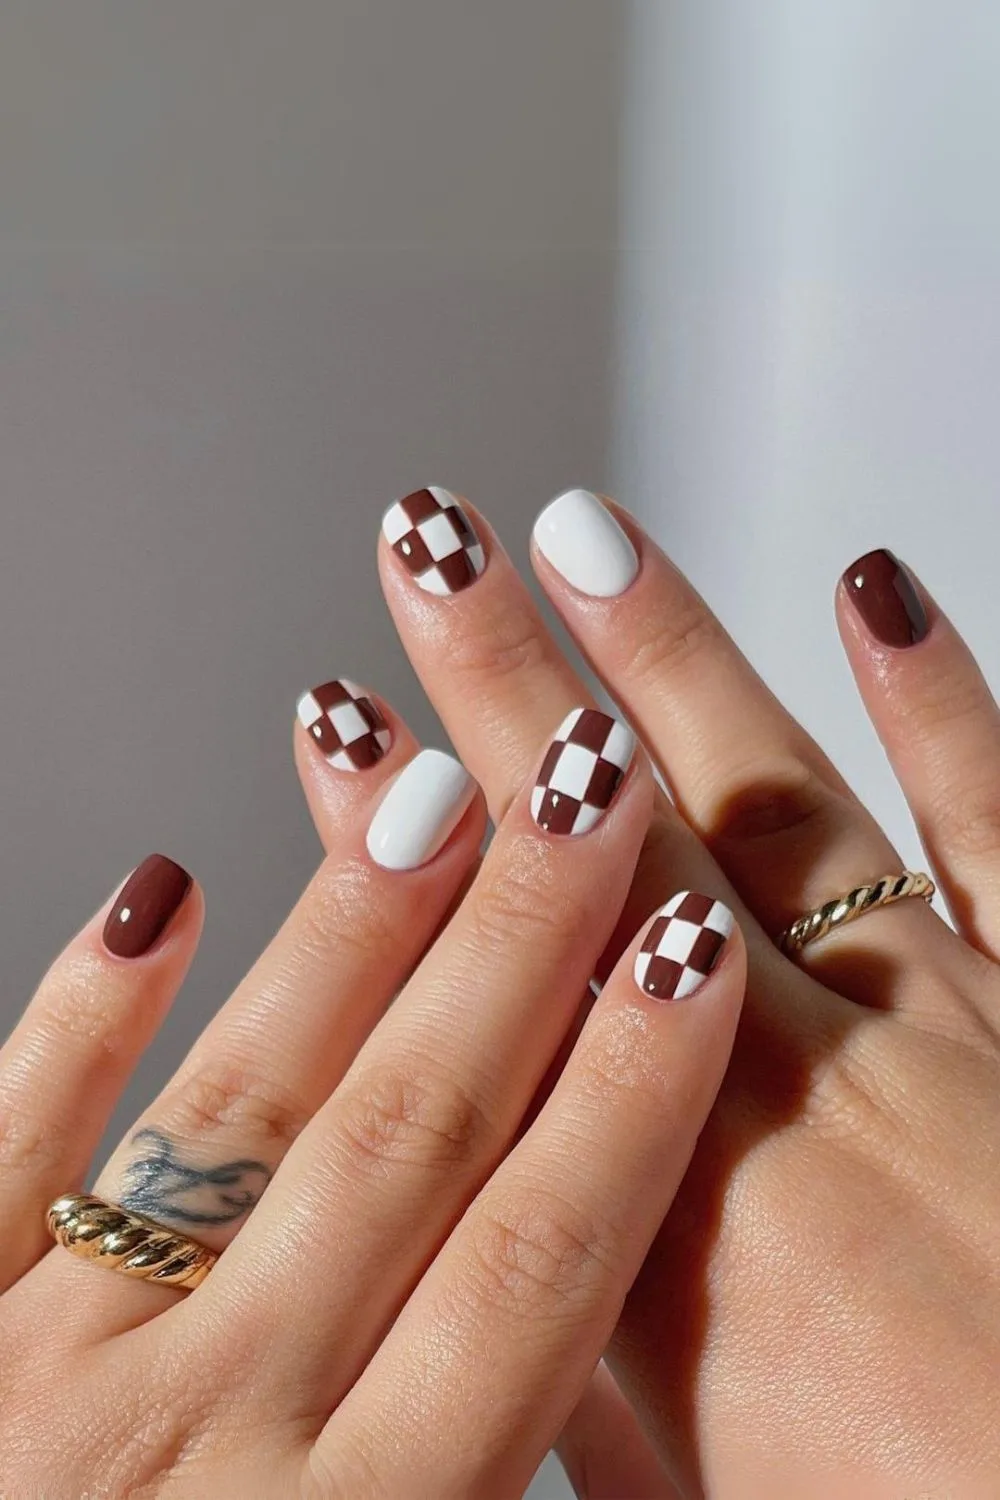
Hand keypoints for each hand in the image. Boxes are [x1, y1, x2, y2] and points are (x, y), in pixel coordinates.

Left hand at [0, 674, 744, 1497]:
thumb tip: (572, 1379)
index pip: (535, 1261)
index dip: (630, 1089)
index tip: (689, 946)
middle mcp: (208, 1439)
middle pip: (413, 1139)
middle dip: (522, 949)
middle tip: (587, 789)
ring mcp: (45, 1374)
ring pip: (241, 1114)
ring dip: (348, 943)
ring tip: (428, 795)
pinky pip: (3, 1151)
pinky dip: (79, 1018)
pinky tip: (152, 892)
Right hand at [378, 487, 999, 1497]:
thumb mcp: (694, 1495)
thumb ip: (585, 1355)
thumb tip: (497, 1264)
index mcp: (679, 1207)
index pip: (498, 970)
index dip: (405, 843)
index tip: (339, 735)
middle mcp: (797, 1080)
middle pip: (614, 840)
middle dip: (504, 680)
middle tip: (428, 552)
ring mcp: (943, 1020)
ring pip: (777, 796)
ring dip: (675, 655)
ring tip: (587, 534)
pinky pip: (996, 821)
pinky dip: (939, 699)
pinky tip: (874, 588)